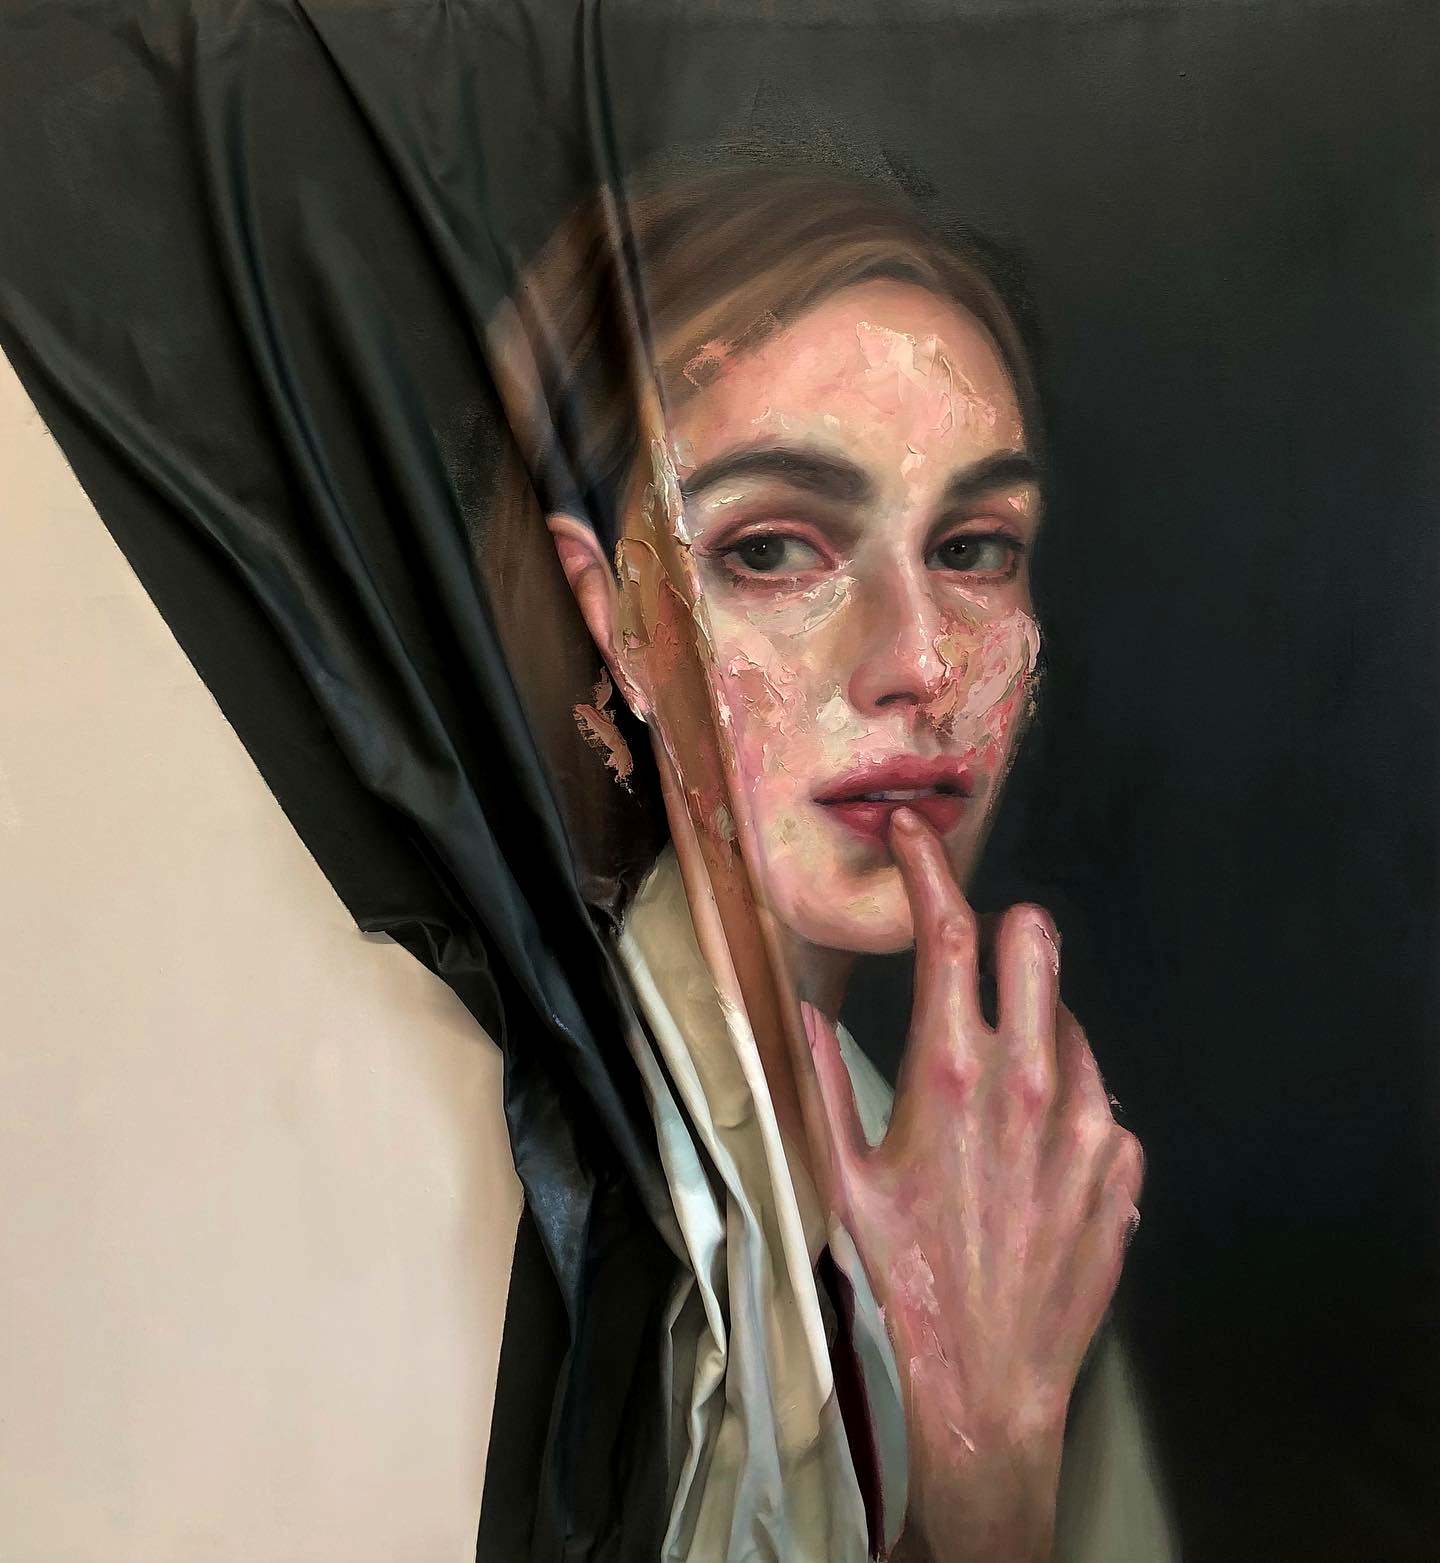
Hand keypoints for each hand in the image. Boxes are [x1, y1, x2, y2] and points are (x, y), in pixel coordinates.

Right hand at [803, 808, 1143, 1562]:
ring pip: (1067, 1016)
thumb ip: (819, 1081)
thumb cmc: (905, 1274)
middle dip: (1003, 931)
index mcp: (948, 1072)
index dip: (929, 867)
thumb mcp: (845, 1177)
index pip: (947, 930)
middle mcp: (1029, 1078)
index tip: (917, 835)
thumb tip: (801, 1006)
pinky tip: (1032, 1156)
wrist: (989, 1378)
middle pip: (1035, 939)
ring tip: (996, 1098)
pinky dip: (1064, 1101)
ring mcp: (1087, 1117)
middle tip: (974, 963)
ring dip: (1032, 1027)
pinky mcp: (1122, 1159)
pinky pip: (1096, 1094)